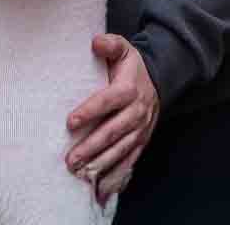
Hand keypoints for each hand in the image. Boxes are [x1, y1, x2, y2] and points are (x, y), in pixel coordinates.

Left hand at [66, 34, 159, 203]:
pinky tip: (103, 187)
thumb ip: (110, 44)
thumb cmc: (132, 66)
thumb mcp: (123, 48)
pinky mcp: (142, 142)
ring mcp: (140, 129)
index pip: (107, 101)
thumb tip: (95, 42)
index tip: (70, 122)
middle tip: (70, 159)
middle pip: (112, 132)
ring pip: (120, 150)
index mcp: (129, 88)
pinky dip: (117, 175)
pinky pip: (130, 161)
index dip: (90, 111)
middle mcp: (136, 112)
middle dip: (91, 147)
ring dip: (100, 163)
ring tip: (80, 172)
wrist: (159, 80)